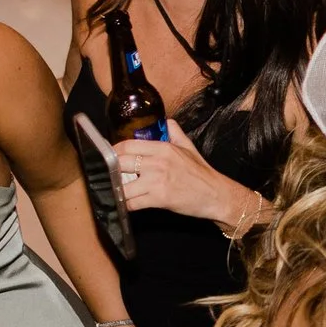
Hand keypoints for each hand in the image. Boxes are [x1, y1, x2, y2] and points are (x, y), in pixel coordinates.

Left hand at [111, 120, 250, 226]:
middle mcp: (158, 162)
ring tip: (116, 190)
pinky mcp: (158, 199)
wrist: (215, 195)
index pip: (128, 145)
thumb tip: (167, 122)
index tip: (110, 156)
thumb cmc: (201, 174)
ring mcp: (157, 181)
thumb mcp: (189, 147)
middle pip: (121, 162)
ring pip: (123, 185)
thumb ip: (175, 132)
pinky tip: (125, 203)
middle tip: (110, 174)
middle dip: (112, 170)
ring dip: (117, 189)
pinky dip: (126, 205)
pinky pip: (132, 203)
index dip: (114, 151)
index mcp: (163, 148)